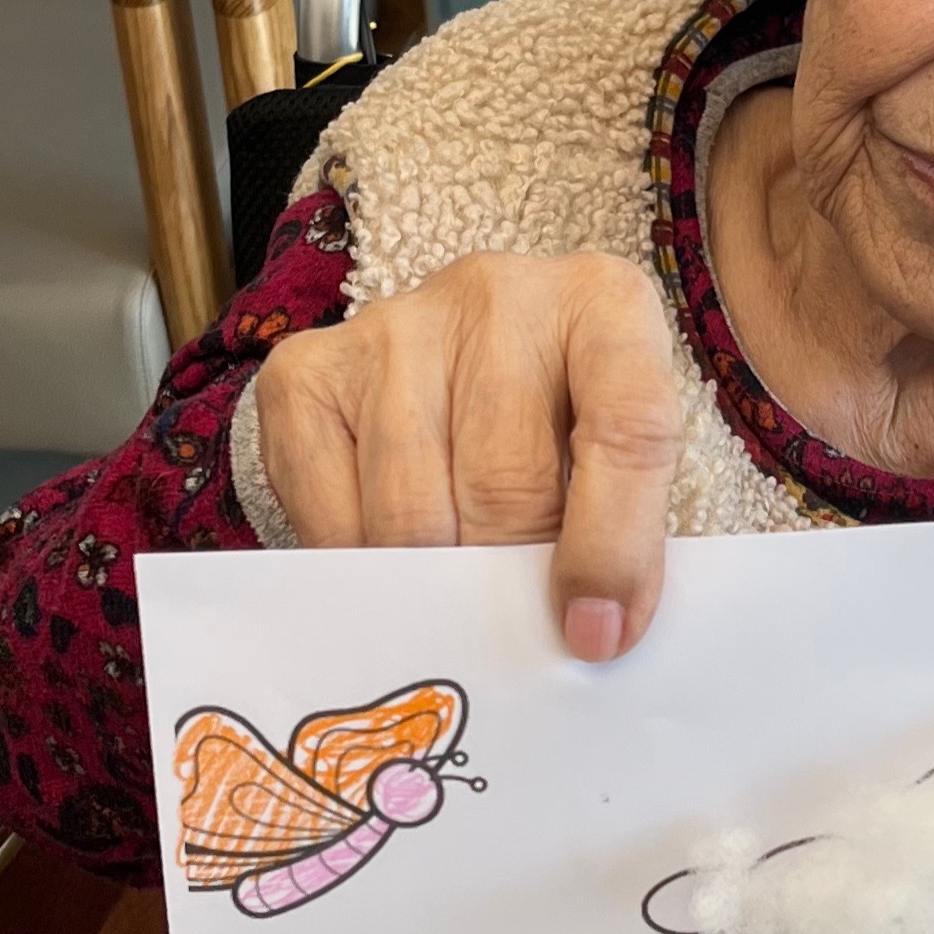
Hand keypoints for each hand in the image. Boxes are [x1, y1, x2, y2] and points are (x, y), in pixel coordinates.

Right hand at [250, 253, 680, 660]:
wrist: (477, 360)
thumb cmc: (565, 424)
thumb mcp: (624, 461)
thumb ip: (625, 533)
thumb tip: (586, 638)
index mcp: (605, 305)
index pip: (627, 426)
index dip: (612, 548)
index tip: (594, 636)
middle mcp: (496, 295)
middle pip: (507, 480)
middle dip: (510, 582)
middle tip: (511, 636)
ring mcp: (393, 327)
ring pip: (413, 510)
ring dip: (434, 586)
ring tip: (454, 611)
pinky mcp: (306, 372)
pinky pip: (329, 512)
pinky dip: (361, 568)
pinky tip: (390, 574)